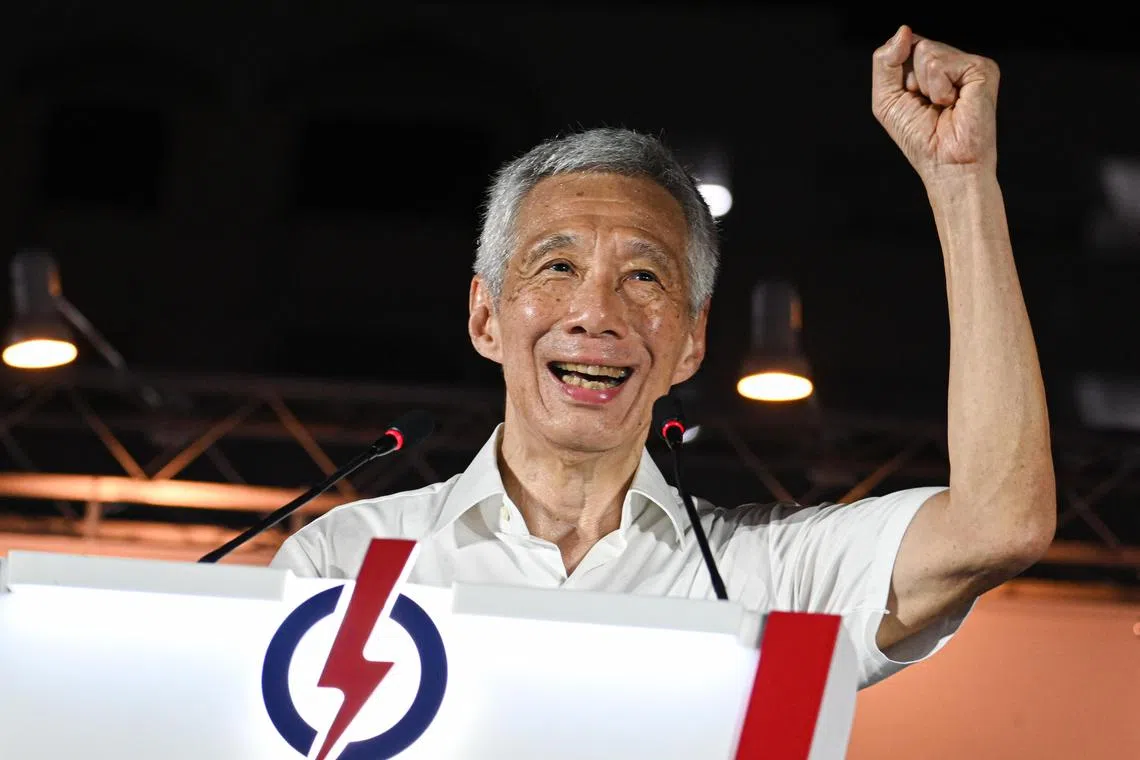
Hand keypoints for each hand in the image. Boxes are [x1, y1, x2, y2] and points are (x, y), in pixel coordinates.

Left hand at [871, 25, 999, 183]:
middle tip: (928, 105)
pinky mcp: (982, 68)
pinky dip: (937, 88)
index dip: (897, 71)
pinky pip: (940, 63)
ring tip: (941, 106)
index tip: (910, 98)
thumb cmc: (919, 137)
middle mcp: (952, 62)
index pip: (904, 46)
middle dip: (909, 81)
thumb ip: (885, 62)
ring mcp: (968, 64)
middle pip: (914, 45)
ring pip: (926, 51)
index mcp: (932, 68)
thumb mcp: (887, 99)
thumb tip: (903, 30)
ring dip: (923, 86)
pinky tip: (952, 103)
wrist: (946, 164)